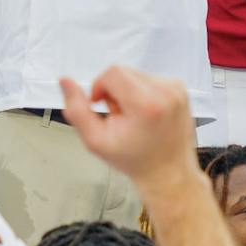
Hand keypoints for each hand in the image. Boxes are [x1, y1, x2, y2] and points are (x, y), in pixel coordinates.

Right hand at [61, 65, 198, 196]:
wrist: (168, 173)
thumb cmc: (134, 160)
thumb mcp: (96, 141)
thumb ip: (77, 110)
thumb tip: (65, 81)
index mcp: (146, 104)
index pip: (113, 72)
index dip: (100, 87)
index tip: (101, 106)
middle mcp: (165, 92)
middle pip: (124, 72)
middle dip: (114, 92)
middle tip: (119, 118)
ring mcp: (176, 90)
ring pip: (136, 75)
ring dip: (129, 93)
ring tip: (133, 118)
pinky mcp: (181, 89)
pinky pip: (151, 80)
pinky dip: (143, 94)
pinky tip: (145, 115)